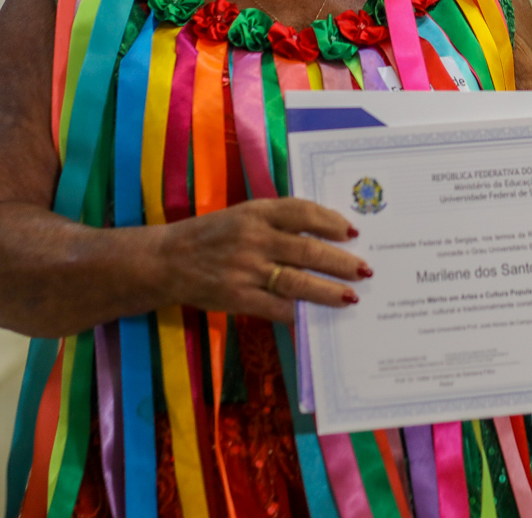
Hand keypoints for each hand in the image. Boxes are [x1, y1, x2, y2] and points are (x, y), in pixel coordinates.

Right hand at [156, 198, 369, 322]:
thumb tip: (324, 236)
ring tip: (350, 297)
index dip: (331, 222)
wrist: (167, 260)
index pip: (303, 212)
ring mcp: (246, 269)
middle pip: (308, 250)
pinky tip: (315, 318)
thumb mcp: (242, 216)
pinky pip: (277, 308)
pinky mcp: (238, 297)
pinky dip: (298, 314)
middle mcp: (254, 238)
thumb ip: (277, 222)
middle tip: (364, 269)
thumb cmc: (211, 236)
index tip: (353, 232)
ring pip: (298, 281)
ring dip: (328, 291)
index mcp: (256, 212)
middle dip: (341, 262)